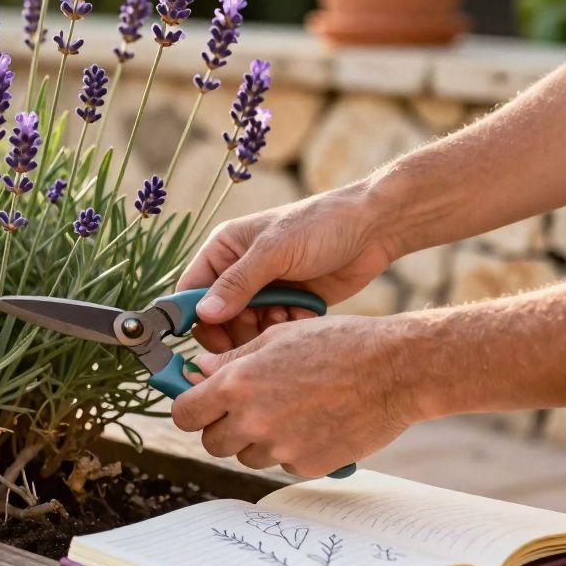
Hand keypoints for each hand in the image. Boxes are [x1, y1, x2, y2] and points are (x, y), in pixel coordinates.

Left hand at [170, 314, 417, 476]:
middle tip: (242, 409)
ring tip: (287, 409)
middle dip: (220, 427)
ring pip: (246, 456)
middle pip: (211, 442)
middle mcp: (253, 421)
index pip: (184, 414)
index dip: (189, 409)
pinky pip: (282, 464)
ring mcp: (280, 448)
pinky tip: (312, 422)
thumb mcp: (276, 337)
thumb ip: (232, 359)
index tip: (198, 404)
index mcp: (237, 384)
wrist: (395, 369)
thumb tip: (199, 370)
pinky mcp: (307, 465)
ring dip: (256, 440)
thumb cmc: (338, 343)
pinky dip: (289, 449)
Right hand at [178, 185, 398, 351]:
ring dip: (263, 330)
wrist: (373, 229)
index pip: (192, 290)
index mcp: (224, 249)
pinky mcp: (289, 303)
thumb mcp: (274, 252)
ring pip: (245, 327)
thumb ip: (237, 284)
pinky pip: (273, 329)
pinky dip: (285, 329)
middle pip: (217, 316)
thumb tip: (204, 314)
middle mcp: (239, 270)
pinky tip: (303, 315)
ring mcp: (264, 288)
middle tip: (257, 332)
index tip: (211, 339)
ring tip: (286, 316)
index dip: (195, 316)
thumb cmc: (320, 226)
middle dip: (235, 328)